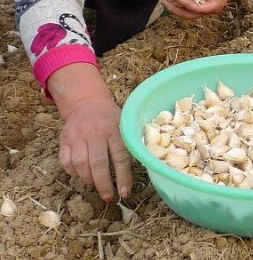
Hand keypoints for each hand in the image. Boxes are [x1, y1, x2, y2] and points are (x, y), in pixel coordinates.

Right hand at [49, 63, 131, 201]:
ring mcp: (77, 135)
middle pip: (98, 163)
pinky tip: (81, 175)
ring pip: (80, 164)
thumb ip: (129, 142)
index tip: (125, 193)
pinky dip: (72, 172)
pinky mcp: (64, 139)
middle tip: (108, 196)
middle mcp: (95, 132)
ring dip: (88, 179)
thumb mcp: (124, 124)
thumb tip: (142, 166)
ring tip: (95, 185)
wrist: (86, 102)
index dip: (123, 177)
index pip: (120, 157)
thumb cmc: (111, 118)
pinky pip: (65, 161)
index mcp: (114, 129)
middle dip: (103, 184)